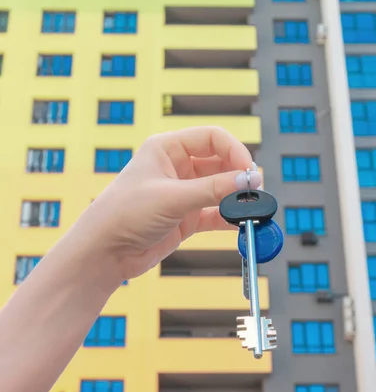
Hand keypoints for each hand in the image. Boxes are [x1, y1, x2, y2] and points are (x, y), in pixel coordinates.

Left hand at [73, 126, 261, 281]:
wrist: (104, 252)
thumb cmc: (124, 214)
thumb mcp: (171, 198)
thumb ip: (213, 190)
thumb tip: (249, 181)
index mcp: (167, 149)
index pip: (212, 138)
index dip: (234, 151)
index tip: (249, 171)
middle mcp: (177, 168)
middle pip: (220, 163)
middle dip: (239, 176)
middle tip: (254, 192)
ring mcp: (183, 194)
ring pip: (220, 190)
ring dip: (236, 198)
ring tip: (251, 209)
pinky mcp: (186, 218)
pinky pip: (216, 213)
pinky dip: (230, 218)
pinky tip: (241, 224)